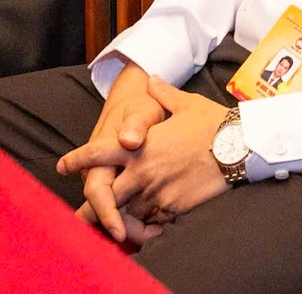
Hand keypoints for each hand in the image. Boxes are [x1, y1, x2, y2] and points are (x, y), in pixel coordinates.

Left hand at [60, 74, 224, 242]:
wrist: (239, 146)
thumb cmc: (212, 123)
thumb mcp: (185, 104)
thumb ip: (162, 94)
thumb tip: (152, 79)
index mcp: (139, 145)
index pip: (98, 153)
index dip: (77, 160)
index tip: (62, 166)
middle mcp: (142, 171)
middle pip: (105, 195)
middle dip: (92, 206)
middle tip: (79, 215)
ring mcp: (156, 192)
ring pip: (128, 211)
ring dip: (125, 213)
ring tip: (121, 218)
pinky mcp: (173, 207)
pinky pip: (152, 221)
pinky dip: (148, 223)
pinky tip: (151, 221)